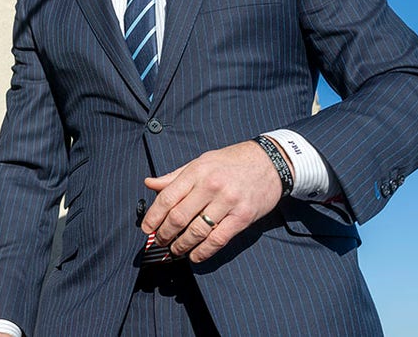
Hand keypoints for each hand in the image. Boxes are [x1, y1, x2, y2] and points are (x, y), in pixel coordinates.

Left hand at [141, 139, 286, 262]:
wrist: (271, 162)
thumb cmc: (231, 162)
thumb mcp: (201, 162)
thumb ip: (175, 176)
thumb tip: (149, 183)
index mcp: (197, 171)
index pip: (168, 198)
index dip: (154, 216)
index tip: (146, 228)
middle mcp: (211, 186)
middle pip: (180, 217)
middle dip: (165, 234)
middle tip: (159, 242)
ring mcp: (228, 202)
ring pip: (197, 231)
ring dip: (182, 245)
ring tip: (174, 250)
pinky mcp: (243, 217)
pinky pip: (218, 239)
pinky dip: (203, 251)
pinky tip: (194, 256)